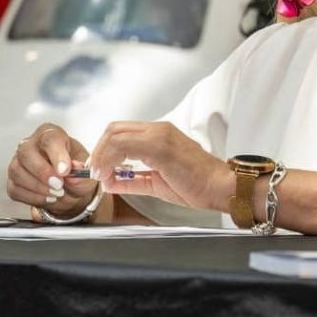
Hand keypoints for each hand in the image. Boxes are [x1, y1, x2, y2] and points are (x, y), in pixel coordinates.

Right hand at [7, 123, 97, 218]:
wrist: (71, 188)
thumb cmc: (78, 172)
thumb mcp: (87, 171)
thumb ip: (82, 171)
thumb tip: (74, 174)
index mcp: (52, 135)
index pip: (50, 139)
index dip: (57, 155)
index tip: (65, 171)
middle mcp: (32, 145)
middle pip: (26, 152)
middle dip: (42, 171)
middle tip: (58, 185)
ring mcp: (19, 162)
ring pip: (17, 171)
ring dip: (38, 187)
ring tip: (57, 193)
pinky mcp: (13, 180)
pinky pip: (15, 188)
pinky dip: (32, 197)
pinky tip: (48, 198)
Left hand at [89, 121, 232, 211]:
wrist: (220, 187)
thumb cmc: (196, 185)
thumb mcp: (157, 183)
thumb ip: (133, 181)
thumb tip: (110, 183)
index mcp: (160, 134)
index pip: (121, 131)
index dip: (104, 149)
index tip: (99, 169)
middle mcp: (159, 129)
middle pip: (114, 129)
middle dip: (98, 151)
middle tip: (96, 172)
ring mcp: (160, 136)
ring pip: (116, 135)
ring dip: (102, 156)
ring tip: (101, 176)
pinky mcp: (161, 146)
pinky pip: (125, 146)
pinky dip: (110, 161)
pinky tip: (110, 177)